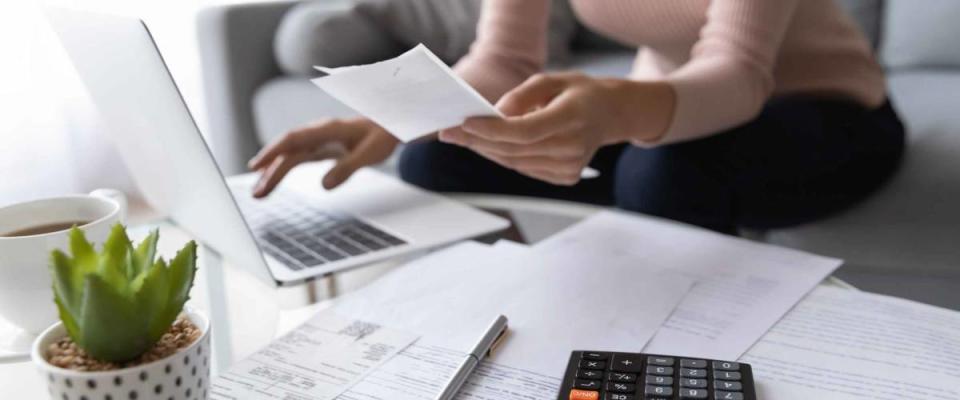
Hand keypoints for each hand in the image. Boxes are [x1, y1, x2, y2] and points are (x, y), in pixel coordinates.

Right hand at [248, 117, 398, 196]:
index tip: (258, 165)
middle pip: (288, 150)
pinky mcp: (319, 148)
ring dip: (272, 172)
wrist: (390, 125)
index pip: (294, 139)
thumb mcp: (370, 154)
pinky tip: (270, 179)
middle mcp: (318, 133)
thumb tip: (324, 186)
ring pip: (289, 155)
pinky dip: (282, 168)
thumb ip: (348, 168)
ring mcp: (317, 140)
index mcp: (328, 129)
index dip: (274, 151)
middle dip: (269, 170)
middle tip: (256, 192)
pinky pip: (296, 158)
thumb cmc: (382, 136)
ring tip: (258, 192)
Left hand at [439, 72, 673, 184]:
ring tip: (464, 138)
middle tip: (449, 133)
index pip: (525, 131)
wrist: (612, 114)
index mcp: (572, 117)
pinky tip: (489, 146)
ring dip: (486, 151)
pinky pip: (525, 168)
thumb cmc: (579, 93)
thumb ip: (524, 94)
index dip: (491, 130)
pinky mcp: (566, 177)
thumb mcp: (554, 79)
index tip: (463, 123)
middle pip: (514, 150)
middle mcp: (573, 146)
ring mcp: (571, 166)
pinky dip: (504, 157)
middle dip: (477, 141)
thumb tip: (497, 113)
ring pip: (515, 163)